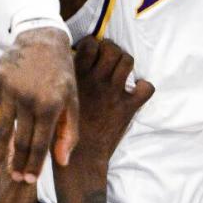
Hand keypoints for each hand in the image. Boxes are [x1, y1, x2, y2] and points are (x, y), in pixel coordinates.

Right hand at [0, 26, 78, 182]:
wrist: (42, 39)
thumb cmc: (60, 74)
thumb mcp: (72, 100)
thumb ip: (68, 131)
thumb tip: (62, 162)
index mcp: (51, 106)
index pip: (40, 144)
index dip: (34, 165)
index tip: (28, 180)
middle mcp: (29, 101)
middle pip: (20, 141)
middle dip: (16, 164)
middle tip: (13, 180)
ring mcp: (9, 92)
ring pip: (0, 131)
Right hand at [70, 36, 154, 164]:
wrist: (79, 158)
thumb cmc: (60, 131)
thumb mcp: (56, 101)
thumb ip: (63, 84)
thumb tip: (66, 65)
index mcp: (77, 77)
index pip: (90, 44)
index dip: (93, 45)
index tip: (92, 53)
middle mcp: (96, 81)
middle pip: (112, 48)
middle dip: (112, 50)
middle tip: (108, 61)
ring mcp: (113, 93)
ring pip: (128, 61)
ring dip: (125, 64)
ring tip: (120, 72)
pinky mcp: (128, 107)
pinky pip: (146, 88)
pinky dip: (144, 88)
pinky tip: (136, 92)